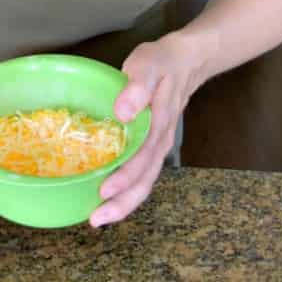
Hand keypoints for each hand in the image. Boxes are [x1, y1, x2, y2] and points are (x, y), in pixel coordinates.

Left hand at [89, 35, 198, 227]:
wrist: (185, 61)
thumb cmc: (162, 63)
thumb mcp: (149, 64)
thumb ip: (138, 85)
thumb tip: (123, 112)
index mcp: (157, 126)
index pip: (141, 160)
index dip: (124, 179)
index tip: (103, 191)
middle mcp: (158, 143)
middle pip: (144, 182)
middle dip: (121, 203)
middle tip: (95, 220)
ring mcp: (157, 147)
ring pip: (143, 183)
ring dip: (124, 202)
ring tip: (98, 217)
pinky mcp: (151, 145)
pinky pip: (141, 174)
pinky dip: (126, 189)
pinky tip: (107, 194)